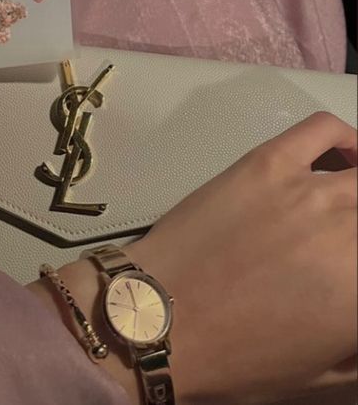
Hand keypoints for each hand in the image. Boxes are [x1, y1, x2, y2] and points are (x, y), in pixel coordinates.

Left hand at [28, 112, 356, 404]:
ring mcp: (311, 190)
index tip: (351, 272)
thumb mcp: (323, 373)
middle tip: (344, 242)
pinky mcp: (270, 161)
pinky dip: (344, 138)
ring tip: (348, 201)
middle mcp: (351, 234)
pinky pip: (323, 129)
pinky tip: (343, 155)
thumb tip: (357, 307)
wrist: (164, 318)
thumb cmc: (238, 356)